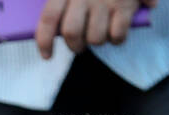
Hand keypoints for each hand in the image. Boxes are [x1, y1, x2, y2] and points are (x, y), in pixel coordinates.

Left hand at [35, 0, 156, 58]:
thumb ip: (59, 7)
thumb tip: (47, 35)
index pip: (49, 18)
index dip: (44, 41)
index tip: (47, 56)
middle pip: (71, 33)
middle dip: (75, 46)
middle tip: (79, 46)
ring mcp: (105, 0)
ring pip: (95, 38)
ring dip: (97, 42)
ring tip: (100, 33)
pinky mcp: (124, 6)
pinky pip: (116, 36)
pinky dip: (116, 39)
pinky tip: (116, 31)